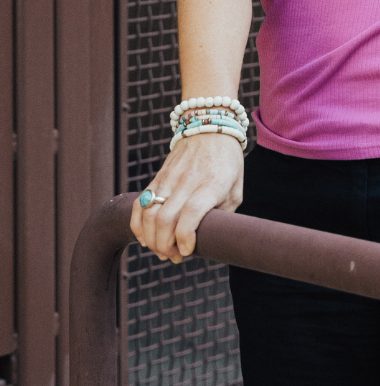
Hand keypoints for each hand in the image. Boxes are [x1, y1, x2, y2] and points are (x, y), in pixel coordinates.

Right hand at [130, 133, 243, 264]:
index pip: (192, 212)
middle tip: (174, 257)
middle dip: (166, 246)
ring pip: (149, 214)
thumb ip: (223, 215)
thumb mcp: (235, 190)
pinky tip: (146, 238)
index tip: (187, 251)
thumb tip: (207, 240)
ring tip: (162, 250)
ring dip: (151, 239)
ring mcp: (168, 179)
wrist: (209, 129)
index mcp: (212, 185)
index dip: (185, 237)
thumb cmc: (227, 164)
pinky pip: (139, 204)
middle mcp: (187, 181)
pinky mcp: (156, 178)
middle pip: (166, 219)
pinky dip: (138, 225)